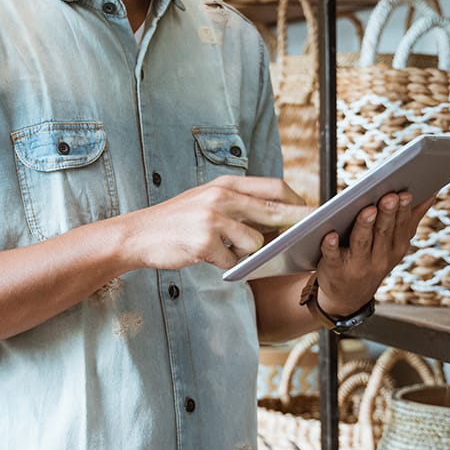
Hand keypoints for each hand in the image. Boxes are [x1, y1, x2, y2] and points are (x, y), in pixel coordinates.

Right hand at [118, 175, 311, 271]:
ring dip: (247, 253)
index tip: (310, 213)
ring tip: (225, 249)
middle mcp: (220, 198)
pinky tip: (207, 256)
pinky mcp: (204, 243)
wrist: (138, 235)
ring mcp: (212, 220)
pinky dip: (225, 264)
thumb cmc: (177, 221)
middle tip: (311, 234)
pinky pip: (232, 261)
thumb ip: (238, 206)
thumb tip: (277, 219)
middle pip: (273, 210)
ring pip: (254, 242)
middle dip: (295, 224)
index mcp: (224, 185)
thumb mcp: (207, 202)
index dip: (296, 201)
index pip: (273, 187)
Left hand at [314, 191, 434, 316]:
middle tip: (390, 196)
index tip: (406, 193)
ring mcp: (357, 265)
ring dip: (365, 225)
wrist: (348, 296)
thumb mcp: (395, 244)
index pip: (401, 227)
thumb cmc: (372, 259)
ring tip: (368, 209)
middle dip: (388, 213)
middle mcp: (379, 258)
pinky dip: (331, 246)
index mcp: (395, 248)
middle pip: (383, 232)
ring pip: (361, 242)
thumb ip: (411, 219)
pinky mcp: (334, 269)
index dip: (403, 210)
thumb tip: (431, 193)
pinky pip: (333, 256)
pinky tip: (330, 235)